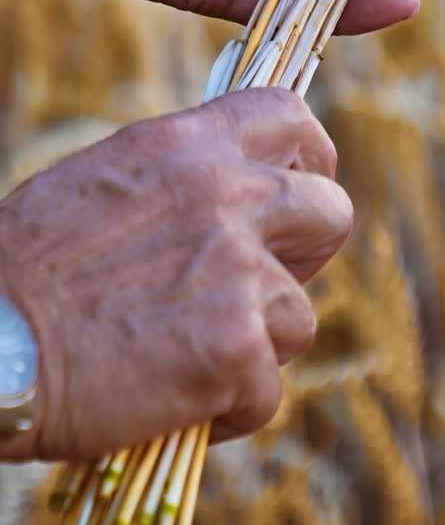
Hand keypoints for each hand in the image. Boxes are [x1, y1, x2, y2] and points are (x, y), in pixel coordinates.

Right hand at [0, 89, 350, 461]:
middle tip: (259, 286)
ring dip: (257, 345)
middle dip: (306, 254)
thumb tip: (236, 196)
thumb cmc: (22, 268)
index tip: (290, 194)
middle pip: (333, 212)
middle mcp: (227, 196)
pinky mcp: (236, 349)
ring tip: (189, 358)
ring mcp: (239, 273)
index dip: (306, 160)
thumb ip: (183, 180)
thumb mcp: (108, 181)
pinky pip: (266, 391)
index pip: (292, 116)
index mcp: (190, 146)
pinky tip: (176, 404)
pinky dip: (228, 408)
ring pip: (301, 316)